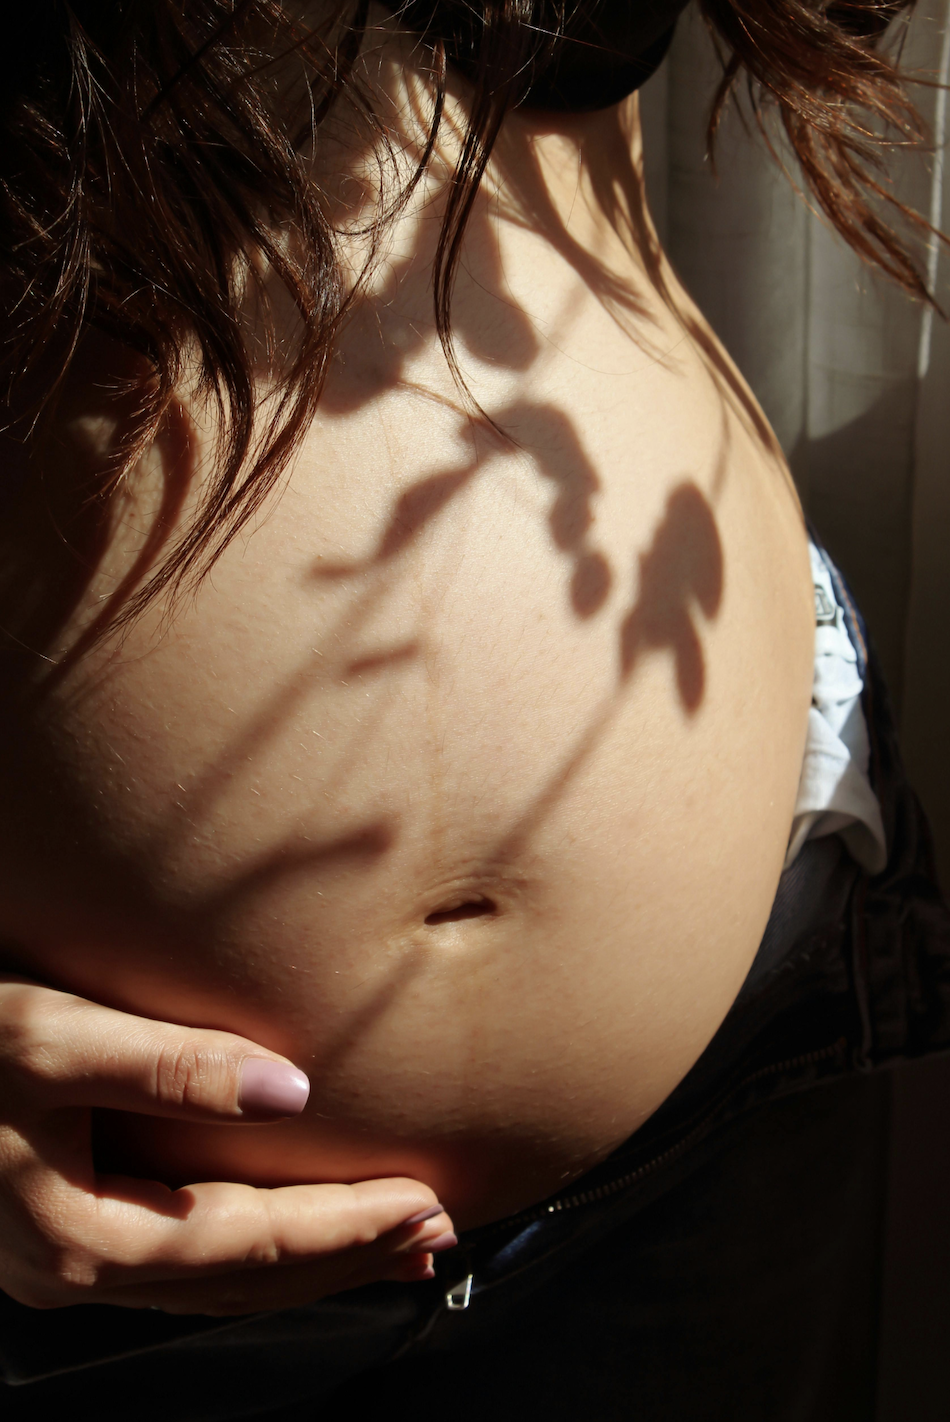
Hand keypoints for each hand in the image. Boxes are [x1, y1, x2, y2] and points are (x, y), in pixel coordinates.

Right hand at [0, 977, 453, 1315]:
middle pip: (246, 1277)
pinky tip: (289, 1232)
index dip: (345, 1226)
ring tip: (393, 1247)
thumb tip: (290, 1091)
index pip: (250, 1240)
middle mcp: (78, 1266)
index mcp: (80, 1236)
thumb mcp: (52, 1038)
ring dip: (311, 1261)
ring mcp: (70, 1258)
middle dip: (347, 1257)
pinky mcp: (69, 1230)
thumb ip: (170, 1066)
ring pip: (221, 1278)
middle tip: (436, 1238)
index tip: (425, 1205)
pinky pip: (189, 1256)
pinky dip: (257, 1249)